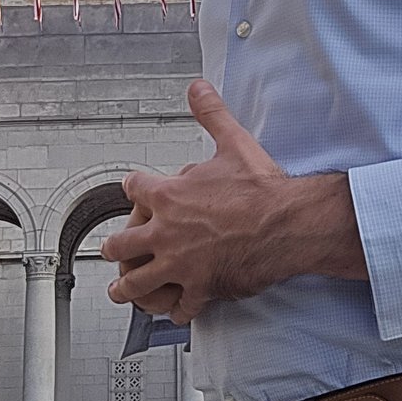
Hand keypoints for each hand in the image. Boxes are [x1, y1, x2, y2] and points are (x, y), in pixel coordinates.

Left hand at [102, 80, 363, 321]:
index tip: (133, 190)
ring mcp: (179, 264)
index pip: (133, 189)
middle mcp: (166, 233)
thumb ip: (211, 114)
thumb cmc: (263, 188)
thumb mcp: (233, 143)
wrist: (289, 223)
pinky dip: (174, 311)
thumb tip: (198, 88)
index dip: (133, 188)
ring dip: (126, 288)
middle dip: (114, 247)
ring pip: (137, 283)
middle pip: (121, 243)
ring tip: (120, 291)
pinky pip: (179, 306)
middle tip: (112, 250)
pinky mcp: (200, 288)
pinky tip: (173, 312)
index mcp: (169, 196)